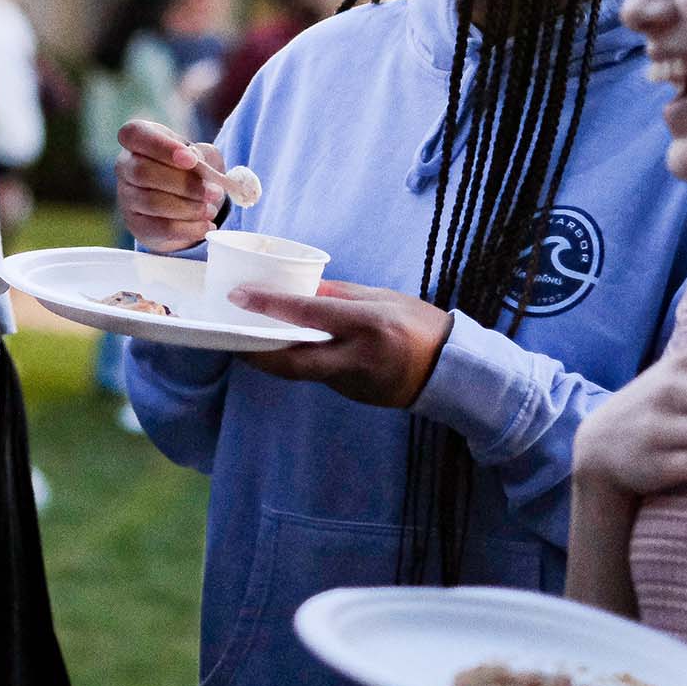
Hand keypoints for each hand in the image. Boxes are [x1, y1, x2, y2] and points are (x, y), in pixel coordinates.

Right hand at [115, 119, 224, 252]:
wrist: (188, 201)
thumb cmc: (192, 169)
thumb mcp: (201, 154)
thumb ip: (200, 154)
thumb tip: (195, 161)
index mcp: (138, 138)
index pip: (134, 134)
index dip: (162, 147)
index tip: (190, 159)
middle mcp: (125, 166)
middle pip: (143, 173)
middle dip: (184, 184)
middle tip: (213, 192)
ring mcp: (126, 197)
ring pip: (152, 203)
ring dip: (189, 208)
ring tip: (210, 209)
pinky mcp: (136, 225)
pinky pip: (160, 228)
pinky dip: (188, 229)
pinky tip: (205, 225)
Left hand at [230, 280, 453, 409]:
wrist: (452, 371)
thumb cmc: (420, 325)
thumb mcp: (383, 298)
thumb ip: (340, 295)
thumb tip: (301, 289)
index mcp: (366, 323)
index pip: (308, 313)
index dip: (268, 305)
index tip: (238, 297)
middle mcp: (357, 356)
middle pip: (292, 362)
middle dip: (257, 354)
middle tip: (234, 340)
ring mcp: (354, 382)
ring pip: (305, 371)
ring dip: (279, 359)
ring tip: (257, 340)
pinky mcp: (353, 395)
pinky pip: (321, 376)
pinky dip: (305, 364)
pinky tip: (294, 351)